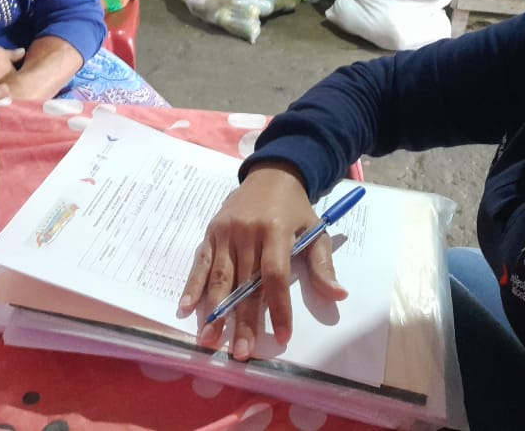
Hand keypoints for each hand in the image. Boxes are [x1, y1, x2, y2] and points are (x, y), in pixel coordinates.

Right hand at [178, 164, 346, 360]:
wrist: (270, 173)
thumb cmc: (295, 208)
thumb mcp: (315, 230)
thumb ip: (323, 264)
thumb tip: (338, 295)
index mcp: (276, 230)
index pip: (275, 275)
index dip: (279, 307)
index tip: (282, 336)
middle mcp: (247, 231)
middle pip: (245, 282)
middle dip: (243, 320)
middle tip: (242, 352)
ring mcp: (225, 232)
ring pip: (220, 277)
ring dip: (215, 310)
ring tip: (210, 340)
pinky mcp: (210, 232)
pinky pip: (200, 263)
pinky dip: (192, 286)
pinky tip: (186, 309)